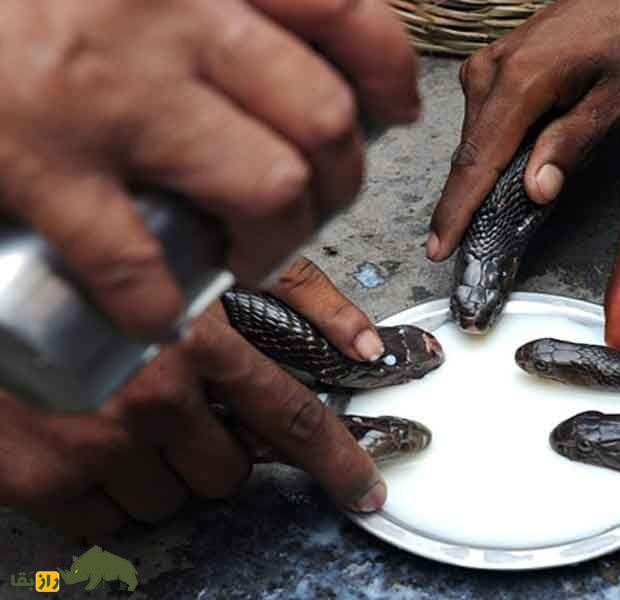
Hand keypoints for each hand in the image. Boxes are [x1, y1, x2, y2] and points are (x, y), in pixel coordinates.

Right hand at [0, 0, 417, 338]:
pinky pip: (141, 260)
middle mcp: (167, 16)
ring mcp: (107, 91)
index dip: (389, 76)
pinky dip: (158, 304)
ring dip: (276, 244)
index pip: (349, 15)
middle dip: (339, 183)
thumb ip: (224, 3)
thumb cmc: (34, 0)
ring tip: (248, 255)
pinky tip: (152, 310)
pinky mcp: (38, 160)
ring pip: (269, 187)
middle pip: (324, 120)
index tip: (388, 113)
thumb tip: (318, 56)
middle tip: (310, 202)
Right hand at [0, 258, 386, 535]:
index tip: (363, 487)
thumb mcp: (193, 258)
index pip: (293, 419)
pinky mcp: (40, 481)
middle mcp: (150, 400)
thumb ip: (291, 293)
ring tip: (119, 414)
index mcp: (195, 342)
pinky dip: (105, 490)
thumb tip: (363, 343)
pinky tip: (83, 440)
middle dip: (214, 449)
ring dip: (158, 470)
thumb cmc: (79, 261)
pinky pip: (107, 523)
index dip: (338, 461)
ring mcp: (93, 446)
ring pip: (170, 501)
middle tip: (176, 409)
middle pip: (228, 472)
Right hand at [426, 0, 619, 260]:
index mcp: (521, 81)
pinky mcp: (490, 69)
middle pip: (471, 155)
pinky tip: (509, 172)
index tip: (440, 246)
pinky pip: (482, 123)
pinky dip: (491, 154)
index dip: (457, 210)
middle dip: (466, 205)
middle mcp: (490, 72)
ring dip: (482, 179)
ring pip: (475, 141)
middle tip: (469, 247)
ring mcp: (485, 68)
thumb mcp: (617, 100)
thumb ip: (571, 144)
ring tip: (493, 214)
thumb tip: (534, 190)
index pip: (478, 159)